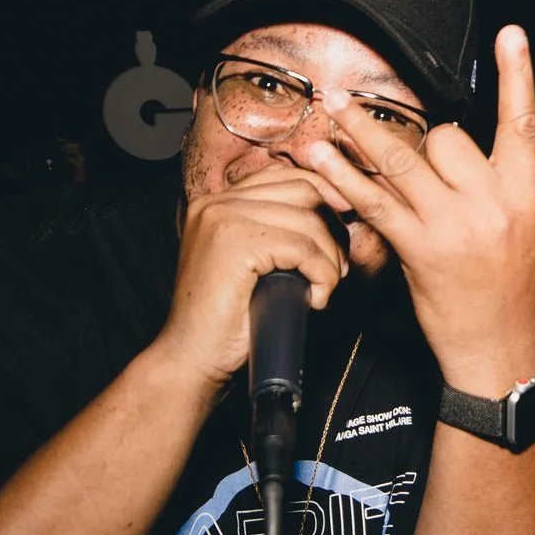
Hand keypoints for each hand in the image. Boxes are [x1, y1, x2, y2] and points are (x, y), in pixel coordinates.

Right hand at [154, 165, 352, 388]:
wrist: (191, 358)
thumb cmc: (228, 319)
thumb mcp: (256, 263)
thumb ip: (278, 233)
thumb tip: (336, 214)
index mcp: (219, 202)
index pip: (288, 176)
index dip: (326, 198)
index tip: (342, 230)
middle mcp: (217, 202)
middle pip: (304, 190)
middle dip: (333, 228)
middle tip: (337, 268)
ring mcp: (222, 218)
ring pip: (309, 219)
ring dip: (330, 257)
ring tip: (325, 287)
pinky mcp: (234, 242)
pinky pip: (303, 247)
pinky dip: (322, 275)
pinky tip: (315, 299)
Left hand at [293, 26, 534, 389]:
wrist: (497, 351)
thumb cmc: (506, 292)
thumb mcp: (521, 231)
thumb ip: (494, 186)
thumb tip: (449, 148)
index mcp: (526, 194)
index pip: (525, 123)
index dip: (518, 75)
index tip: (511, 34)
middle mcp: (494, 203)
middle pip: (447, 138)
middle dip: (422, 144)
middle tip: (410, 166)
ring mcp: (455, 225)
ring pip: (403, 160)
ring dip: (362, 132)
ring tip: (336, 108)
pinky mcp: (419, 249)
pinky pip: (374, 201)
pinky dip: (342, 175)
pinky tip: (320, 156)